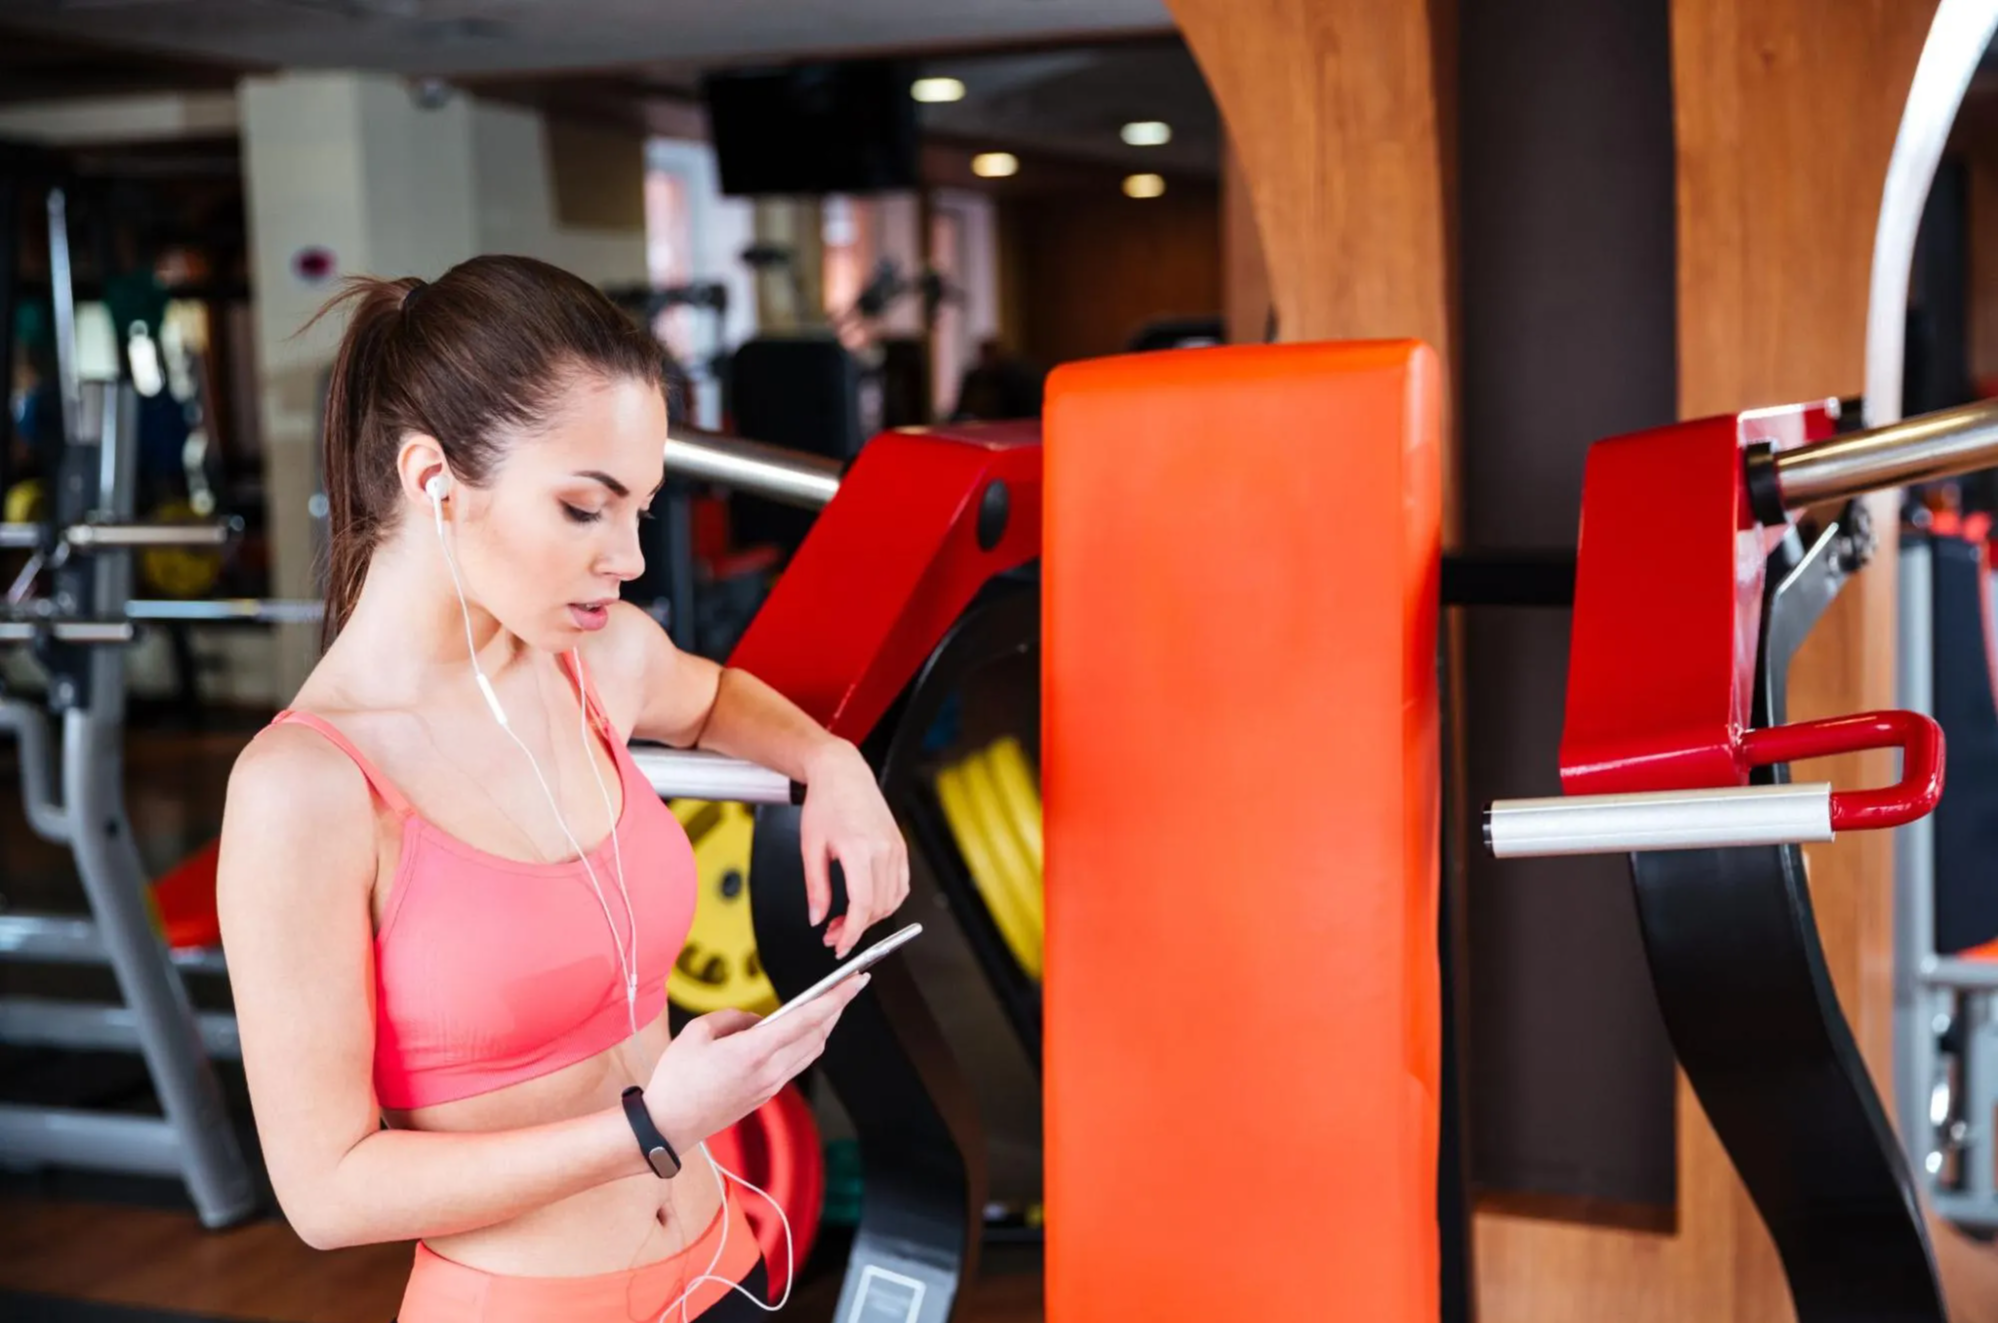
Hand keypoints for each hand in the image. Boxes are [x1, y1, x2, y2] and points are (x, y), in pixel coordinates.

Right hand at [643, 975, 867, 1151]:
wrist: (668, 1126)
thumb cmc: (676, 1079)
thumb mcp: (696, 1033)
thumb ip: (732, 1018)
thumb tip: (755, 1020)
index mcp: (753, 1051)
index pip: (806, 1019)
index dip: (835, 997)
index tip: (854, 980)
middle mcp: (769, 1070)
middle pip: (818, 1035)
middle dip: (836, 1008)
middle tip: (848, 985)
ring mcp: (770, 1086)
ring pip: (811, 1051)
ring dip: (823, 1026)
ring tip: (828, 1004)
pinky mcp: (766, 1095)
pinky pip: (795, 1063)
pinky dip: (805, 1042)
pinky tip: (797, 1030)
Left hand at [799, 741, 909, 958]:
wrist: (843, 774)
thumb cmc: (825, 803)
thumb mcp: (811, 847)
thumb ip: (815, 887)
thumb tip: (817, 919)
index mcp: (859, 849)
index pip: (862, 905)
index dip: (851, 932)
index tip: (839, 946)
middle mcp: (883, 850)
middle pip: (878, 907)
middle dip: (856, 928)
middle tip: (832, 935)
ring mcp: (896, 848)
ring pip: (892, 900)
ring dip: (871, 917)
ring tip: (845, 920)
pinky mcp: (900, 847)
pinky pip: (900, 885)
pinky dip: (886, 902)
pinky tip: (867, 904)